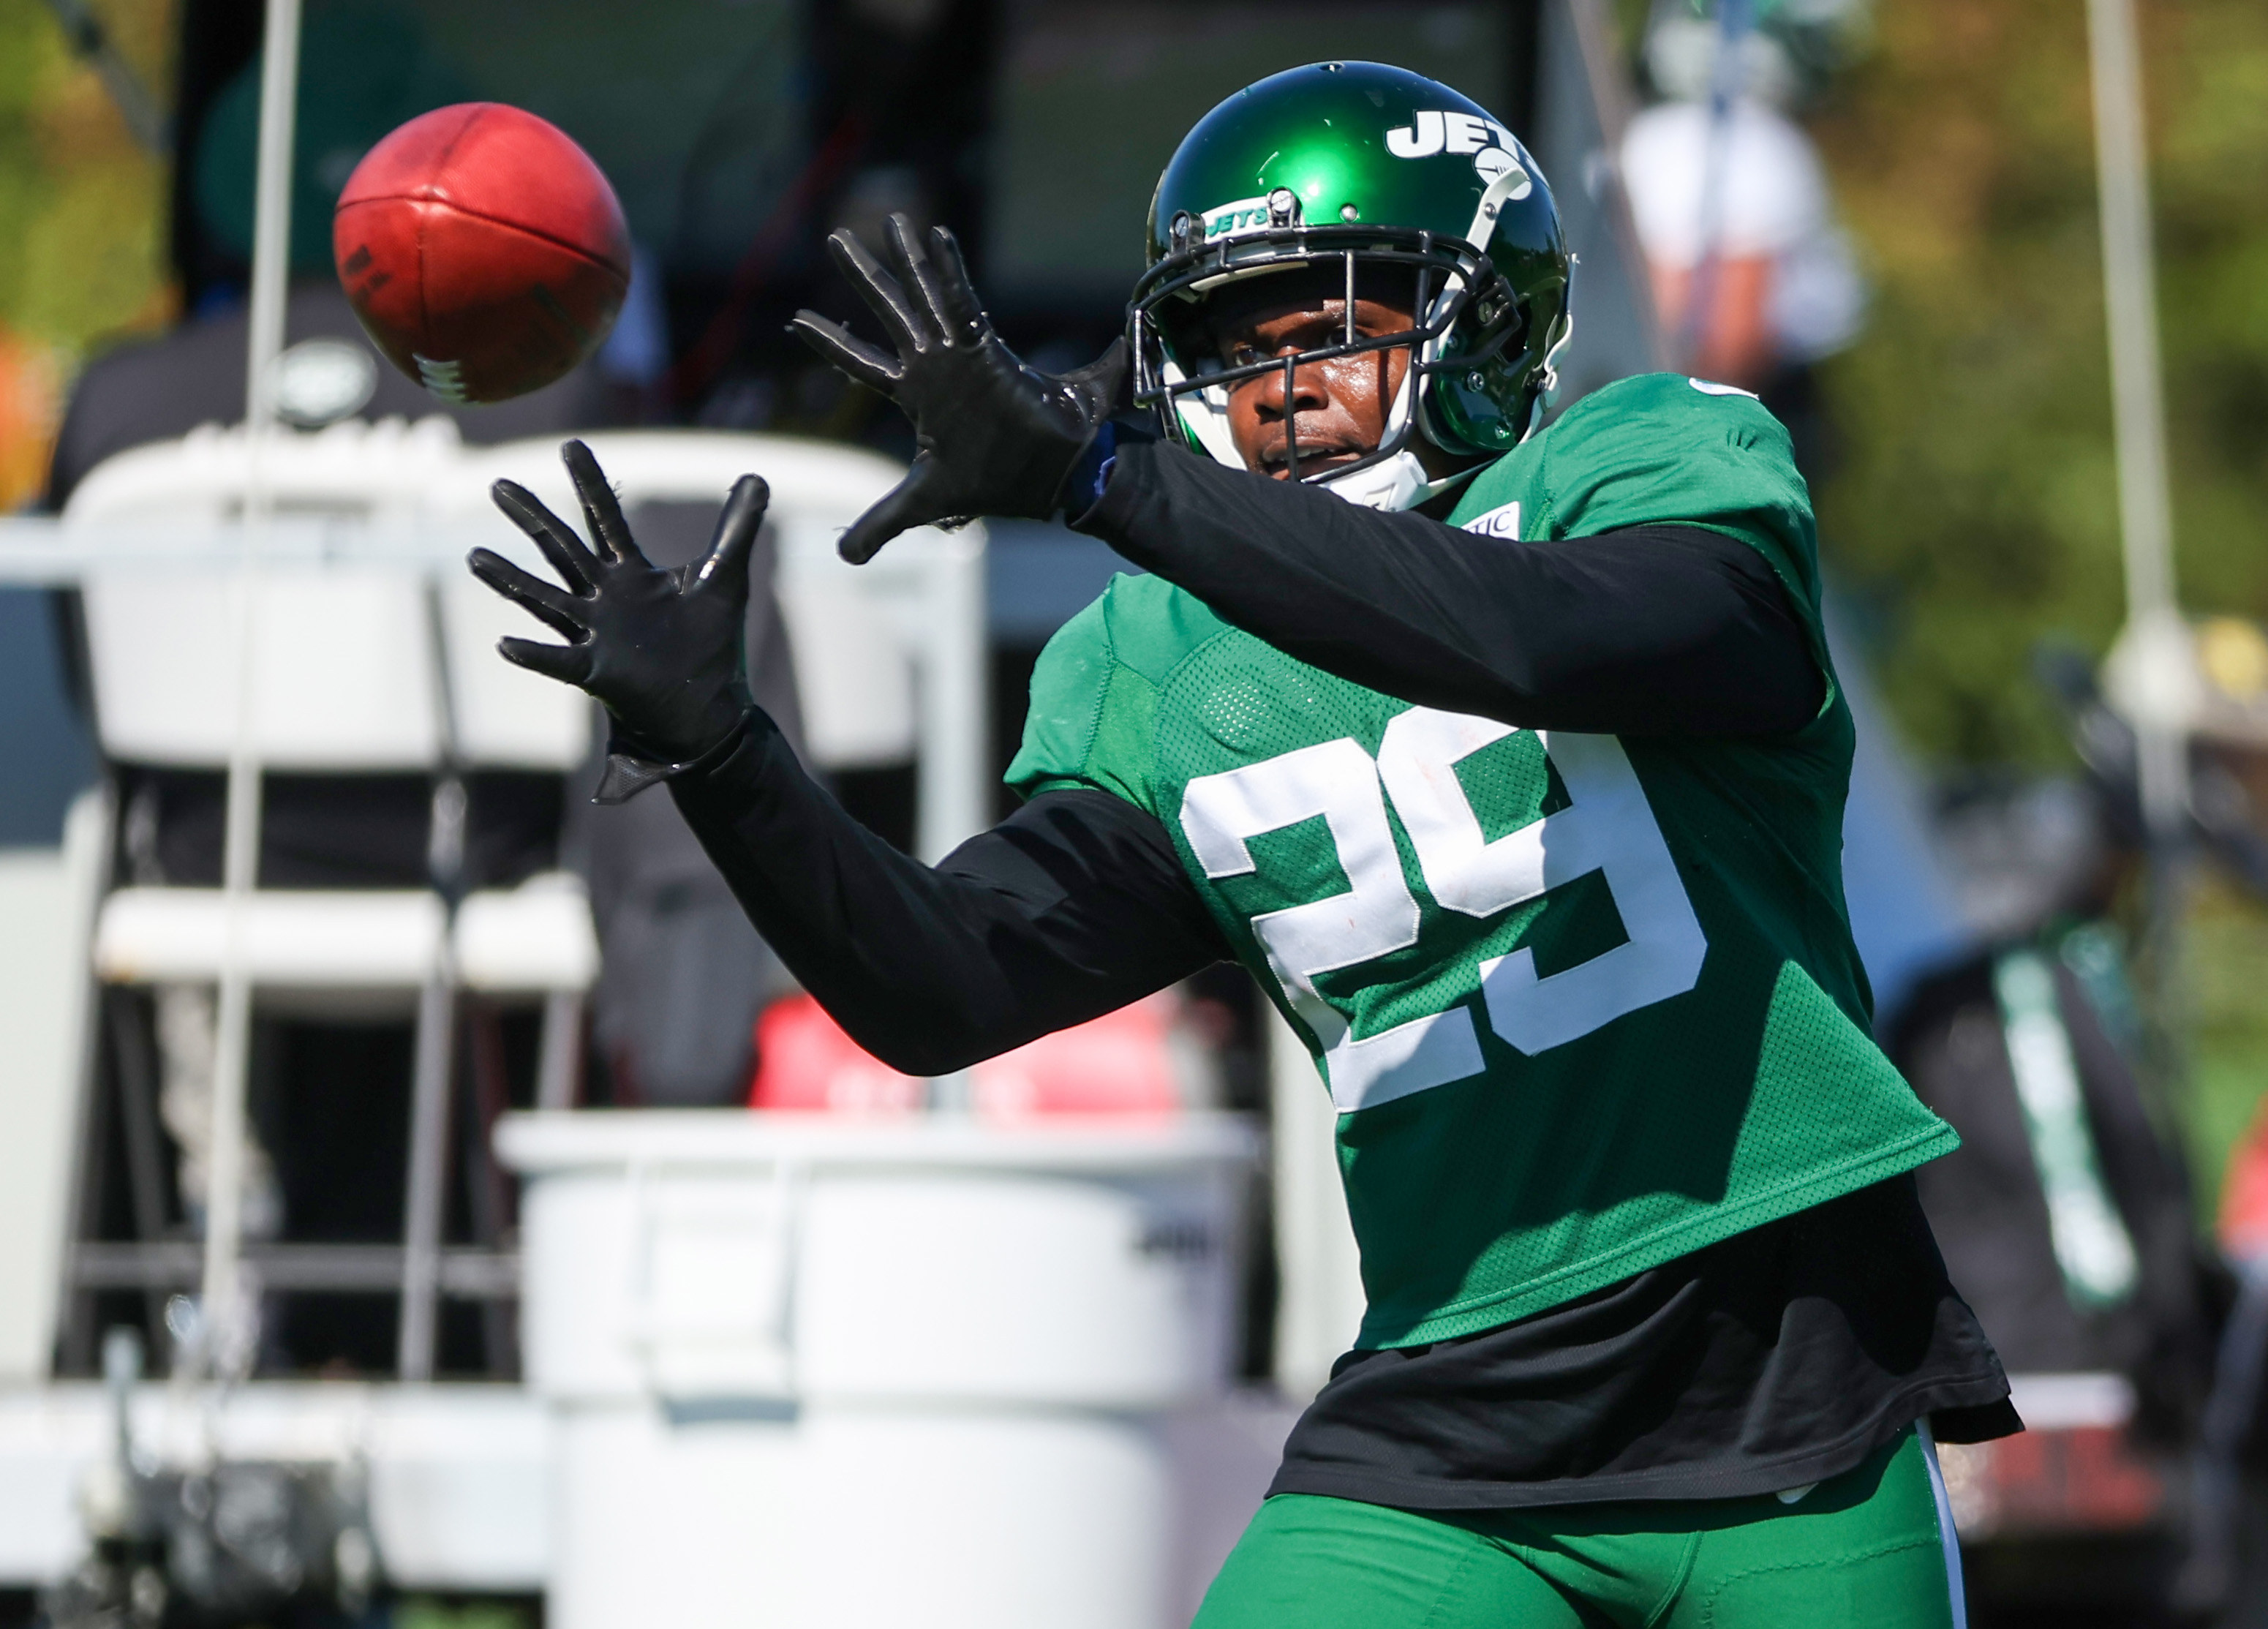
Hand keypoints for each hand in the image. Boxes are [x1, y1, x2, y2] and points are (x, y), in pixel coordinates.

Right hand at [469, 438, 766, 760]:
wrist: (706, 709)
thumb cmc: (709, 643)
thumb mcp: (726, 577)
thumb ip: (736, 529)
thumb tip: (756, 477)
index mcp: (632, 573)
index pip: (606, 519)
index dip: (590, 484)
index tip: (570, 445)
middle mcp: (605, 597)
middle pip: (562, 549)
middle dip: (533, 517)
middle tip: (498, 484)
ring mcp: (595, 633)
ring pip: (544, 600)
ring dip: (510, 581)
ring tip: (474, 555)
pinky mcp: (596, 671)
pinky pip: (558, 661)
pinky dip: (533, 655)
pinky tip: (505, 644)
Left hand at [792, 213, 1126, 562]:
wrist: (1049, 479)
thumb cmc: (995, 484)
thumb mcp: (923, 505)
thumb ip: (882, 523)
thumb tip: (844, 558)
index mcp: (916, 395)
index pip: (861, 364)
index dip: (830, 343)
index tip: (794, 319)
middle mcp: (934, 366)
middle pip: (890, 312)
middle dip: (864, 276)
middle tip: (835, 240)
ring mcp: (959, 354)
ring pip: (926, 297)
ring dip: (907, 260)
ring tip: (890, 220)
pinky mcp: (987, 350)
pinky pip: (966, 304)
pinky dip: (951, 272)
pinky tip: (937, 237)